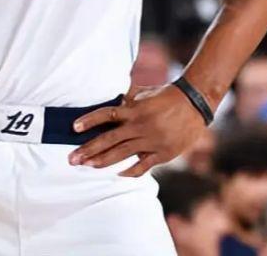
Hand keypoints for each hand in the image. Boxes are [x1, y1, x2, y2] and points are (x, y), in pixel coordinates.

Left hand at [68, 83, 206, 176]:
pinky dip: (129, 171)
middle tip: (72, 159)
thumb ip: (126, 99)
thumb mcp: (144, 92)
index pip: (106, 115)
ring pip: (122, 154)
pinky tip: (117, 174)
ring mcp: (151, 141)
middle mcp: (140, 126)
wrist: (195, 103)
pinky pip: (143, 166)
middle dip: (88, 150)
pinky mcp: (162, 153)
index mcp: (135, 109)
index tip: (74, 127)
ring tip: (87, 166)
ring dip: (102, 161)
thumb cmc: (166, 95)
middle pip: (109, 140)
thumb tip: (110, 100)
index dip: (89, 120)